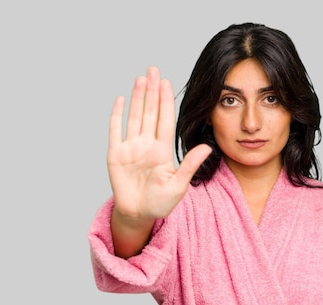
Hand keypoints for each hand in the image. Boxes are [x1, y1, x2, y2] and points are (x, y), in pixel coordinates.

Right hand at [108, 67, 211, 226]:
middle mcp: (147, 145)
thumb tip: (207, 148)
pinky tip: (120, 100)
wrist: (138, 216)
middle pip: (150, 112)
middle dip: (152, 91)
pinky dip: (117, 115)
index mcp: (162, 150)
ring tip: (140, 78)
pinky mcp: (115, 155)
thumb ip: (190, 165)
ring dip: (137, 98)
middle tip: (153, 69)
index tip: (167, 82)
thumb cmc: (160, 204)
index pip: (165, 120)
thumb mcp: (178, 185)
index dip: (166, 101)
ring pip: (135, 116)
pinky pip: (115, 131)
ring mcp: (130, 148)